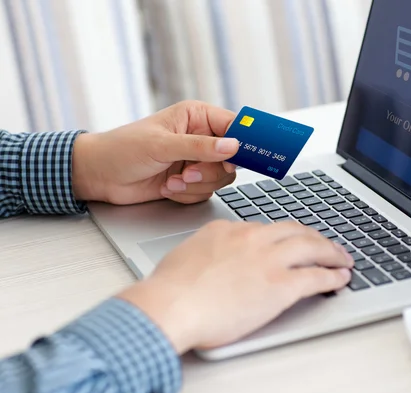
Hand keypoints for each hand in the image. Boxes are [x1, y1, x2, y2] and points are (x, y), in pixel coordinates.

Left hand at [72, 100, 238, 204]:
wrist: (100, 176)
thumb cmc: (123, 149)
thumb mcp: (162, 145)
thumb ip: (200, 147)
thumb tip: (234, 146)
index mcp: (197, 117)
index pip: (234, 126)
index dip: (245, 141)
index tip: (248, 155)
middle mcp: (201, 138)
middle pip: (231, 158)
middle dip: (210, 171)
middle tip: (188, 172)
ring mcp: (196, 161)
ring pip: (220, 178)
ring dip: (197, 185)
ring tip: (173, 181)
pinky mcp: (191, 181)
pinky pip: (206, 192)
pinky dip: (187, 194)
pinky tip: (168, 188)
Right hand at [117, 220, 353, 353]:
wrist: (171, 305)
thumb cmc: (170, 288)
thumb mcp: (187, 254)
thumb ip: (208, 251)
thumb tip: (215, 257)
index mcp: (229, 229)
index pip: (265, 229)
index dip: (283, 237)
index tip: (290, 243)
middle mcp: (253, 238)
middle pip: (294, 231)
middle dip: (315, 237)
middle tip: (326, 245)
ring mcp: (270, 260)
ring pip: (312, 247)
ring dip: (332, 252)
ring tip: (342, 259)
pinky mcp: (282, 285)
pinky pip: (317, 277)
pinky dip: (333, 276)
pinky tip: (340, 278)